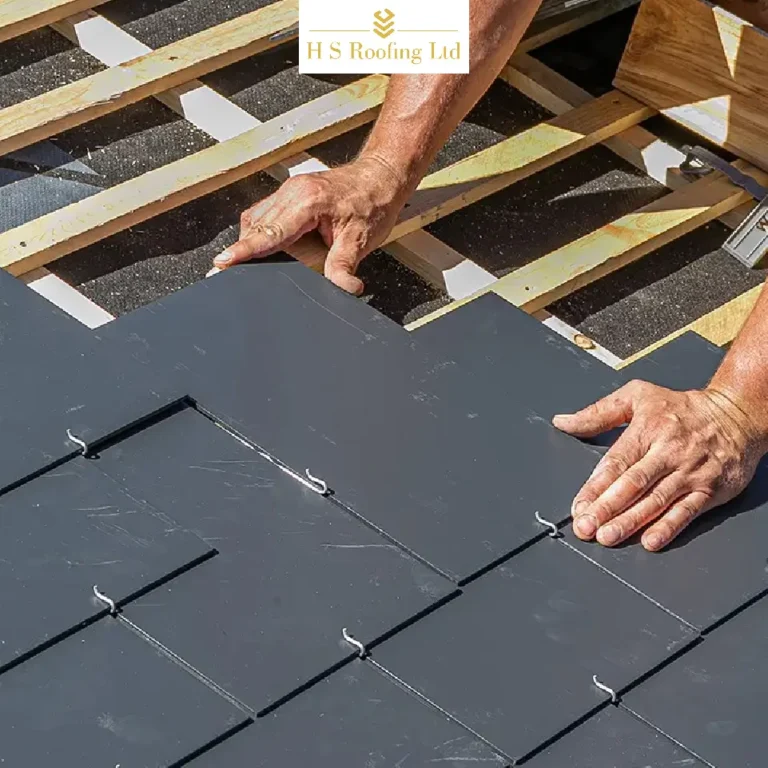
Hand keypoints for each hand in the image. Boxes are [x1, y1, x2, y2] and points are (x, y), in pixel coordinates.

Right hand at [213, 156, 409, 294]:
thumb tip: (343, 289)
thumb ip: (344, 266)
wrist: (381, 178)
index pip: (269, 232)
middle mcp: (293, 192)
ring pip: (257, 219)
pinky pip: (265, 214)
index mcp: (307, 202)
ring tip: (246, 263)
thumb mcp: (361, 240)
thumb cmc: (373, 203)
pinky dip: (262, 232)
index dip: (245, 250)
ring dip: (252, 241)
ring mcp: (289, 191)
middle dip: (242, 249)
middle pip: (256, 226)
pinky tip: (266, 248)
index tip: (223, 261)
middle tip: (227, 271)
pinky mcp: (290, 195)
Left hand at [553, 380, 767, 551]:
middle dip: (607, 508)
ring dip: (630, 521)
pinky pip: (687, 511)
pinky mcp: (710, 489)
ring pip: (656, 500)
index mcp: (647, 429)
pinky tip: (650, 540)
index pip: (615, 462)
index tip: (578, 506)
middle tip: (586, 527)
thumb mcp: (638, 397)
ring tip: (608, 536)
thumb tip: (563, 422)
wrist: (737, 414)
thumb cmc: (682, 408)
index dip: (594, 487)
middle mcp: (668, 452)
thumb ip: (598, 413)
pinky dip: (669, 527)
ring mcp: (690, 472)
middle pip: (633, 484)